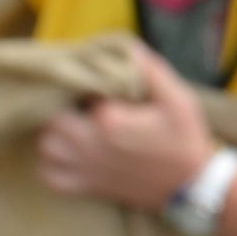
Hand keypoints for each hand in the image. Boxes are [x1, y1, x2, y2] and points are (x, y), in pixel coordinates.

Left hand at [36, 42, 217, 208]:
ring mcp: (86, 168)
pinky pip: (50, 177)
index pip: (80, 91)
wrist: (191, 185)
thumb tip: (128, 49)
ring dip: (53, 133)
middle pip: (52, 118)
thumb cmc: (184, 139)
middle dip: (61, 106)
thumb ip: (151, 72)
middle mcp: (90, 145)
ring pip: (45, 147)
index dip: (86, 84)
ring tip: (71, 124)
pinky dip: (50, 164)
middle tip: (80, 102)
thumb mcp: (177, 99)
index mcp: (109, 120)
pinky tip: (65, 152)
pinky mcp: (87, 186)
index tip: (101, 84)